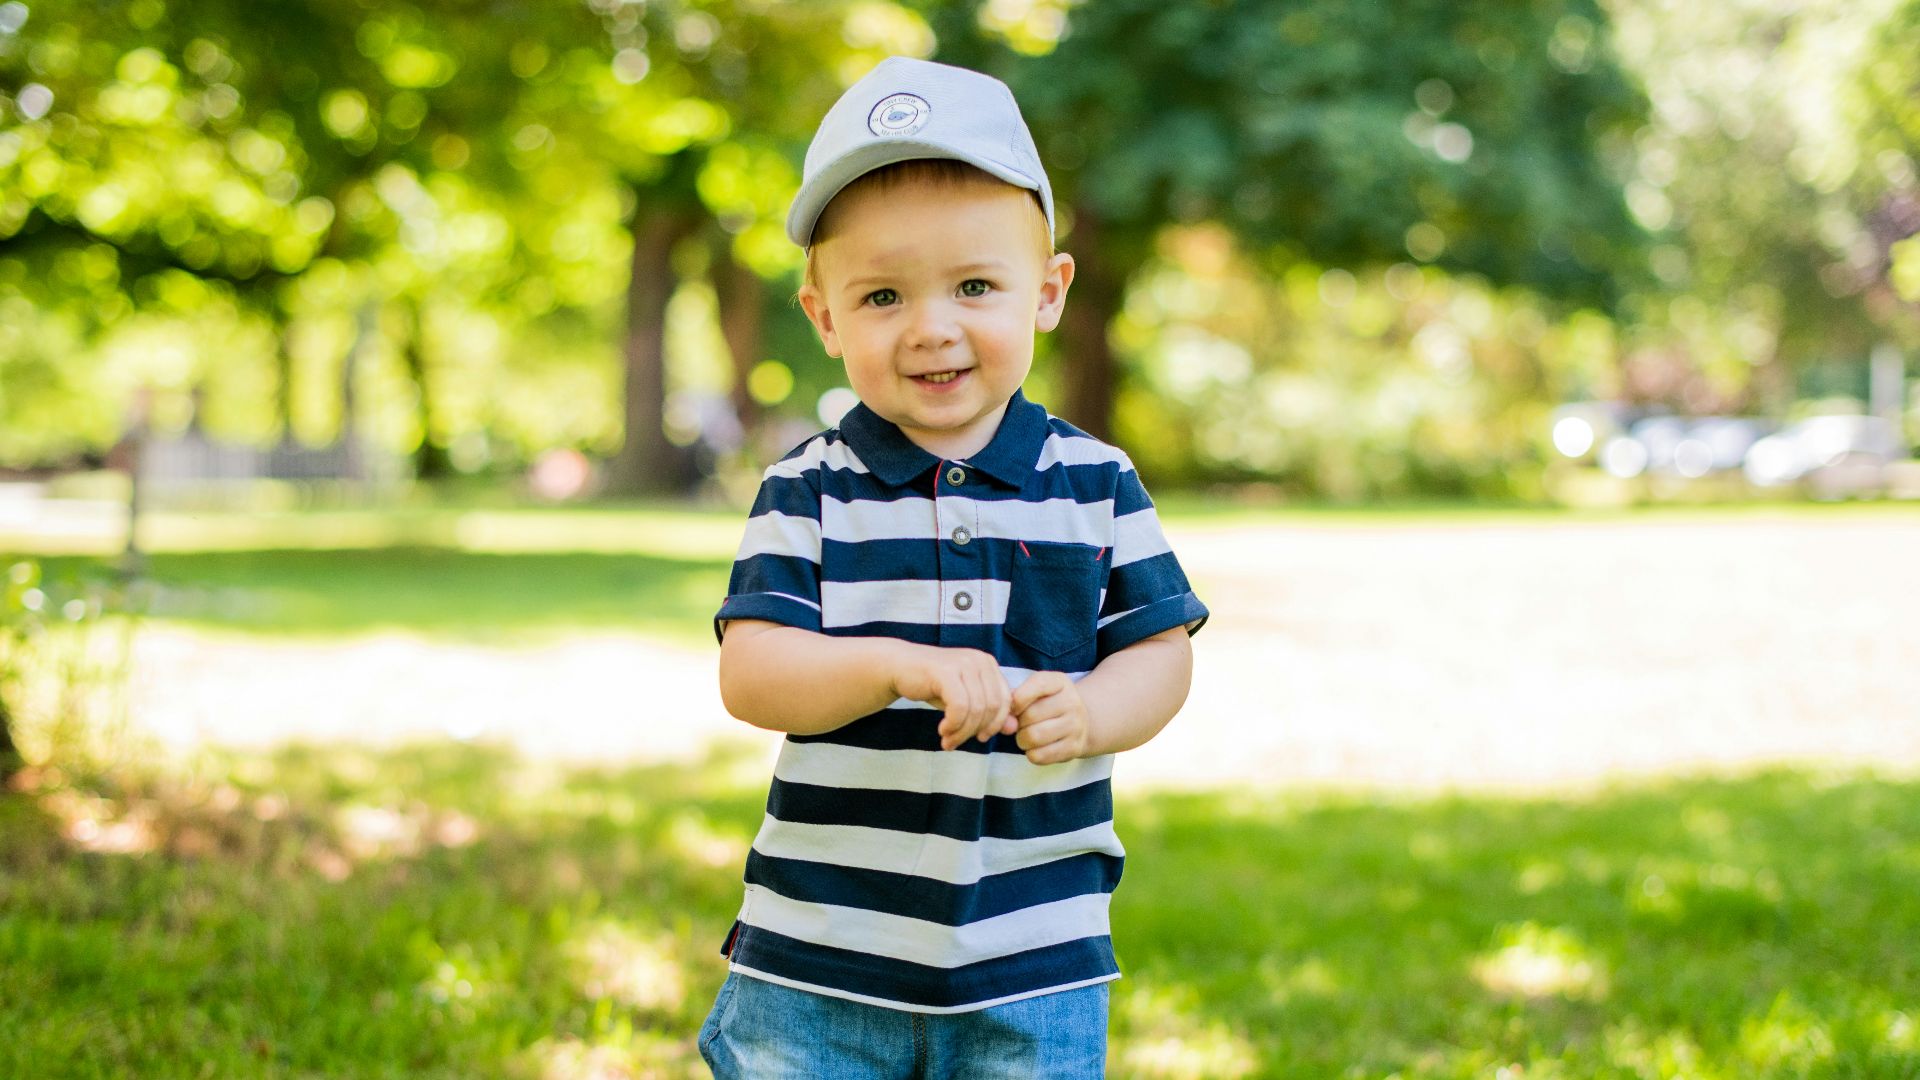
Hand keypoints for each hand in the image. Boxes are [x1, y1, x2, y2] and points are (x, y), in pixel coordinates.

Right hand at [891, 645, 1016, 750]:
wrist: (899, 666)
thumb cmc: (933, 684)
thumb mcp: (965, 700)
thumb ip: (989, 713)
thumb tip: (1013, 729)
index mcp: (988, 664)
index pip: (1005, 701)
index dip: (995, 724)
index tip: (979, 738)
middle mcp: (980, 660)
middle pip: (992, 707)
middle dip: (976, 731)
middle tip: (956, 742)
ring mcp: (964, 663)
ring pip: (976, 709)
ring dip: (962, 732)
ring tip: (947, 740)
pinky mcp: (947, 671)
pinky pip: (959, 706)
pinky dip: (953, 724)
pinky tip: (942, 730)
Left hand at [1009, 671, 1091, 764]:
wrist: (1083, 723)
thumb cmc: (1049, 704)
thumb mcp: (1038, 690)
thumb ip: (1018, 695)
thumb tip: (1005, 716)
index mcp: (1060, 682)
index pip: (1037, 685)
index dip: (1017, 699)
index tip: (1014, 708)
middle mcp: (1072, 702)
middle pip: (1030, 715)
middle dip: (1017, 723)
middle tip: (1020, 725)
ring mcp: (1075, 726)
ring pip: (1034, 737)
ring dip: (1022, 740)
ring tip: (1025, 736)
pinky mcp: (1074, 748)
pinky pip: (1039, 756)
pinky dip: (1031, 754)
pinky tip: (1035, 748)